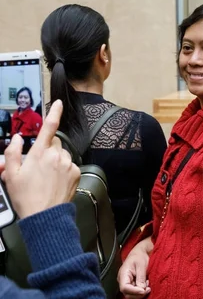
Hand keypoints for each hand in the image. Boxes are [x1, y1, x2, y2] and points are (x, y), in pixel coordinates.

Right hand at [0, 100, 79, 218]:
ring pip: (62, 154)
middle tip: (37, 165)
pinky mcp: (76, 172)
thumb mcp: (10, 175)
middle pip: (54, 143)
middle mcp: (56, 156)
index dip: (54, 112)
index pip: (49, 127)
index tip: (59, 103)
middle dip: (47, 149)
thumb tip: (17, 139)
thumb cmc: (26, 197)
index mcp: (39, 153)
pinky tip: (55, 180)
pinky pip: (69, 164)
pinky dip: (63, 169)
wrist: (45, 215)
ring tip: (46, 176)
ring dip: (55, 160)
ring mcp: (68, 164)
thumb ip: (12, 153)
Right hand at [118, 237, 151, 297]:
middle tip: (148, 289)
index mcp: (123, 274)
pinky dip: (141, 290)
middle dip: (138, 294)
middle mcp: (123, 280)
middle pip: (127, 293)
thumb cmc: (139, 255)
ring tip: (147, 285)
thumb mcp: (141, 265)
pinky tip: (146, 284)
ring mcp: (127, 282)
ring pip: (131, 293)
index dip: (134, 291)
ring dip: (140, 292)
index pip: (124, 287)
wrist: (140, 252)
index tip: (143, 290)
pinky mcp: (132, 283)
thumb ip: (141, 278)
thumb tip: (142, 289)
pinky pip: (135, 290)